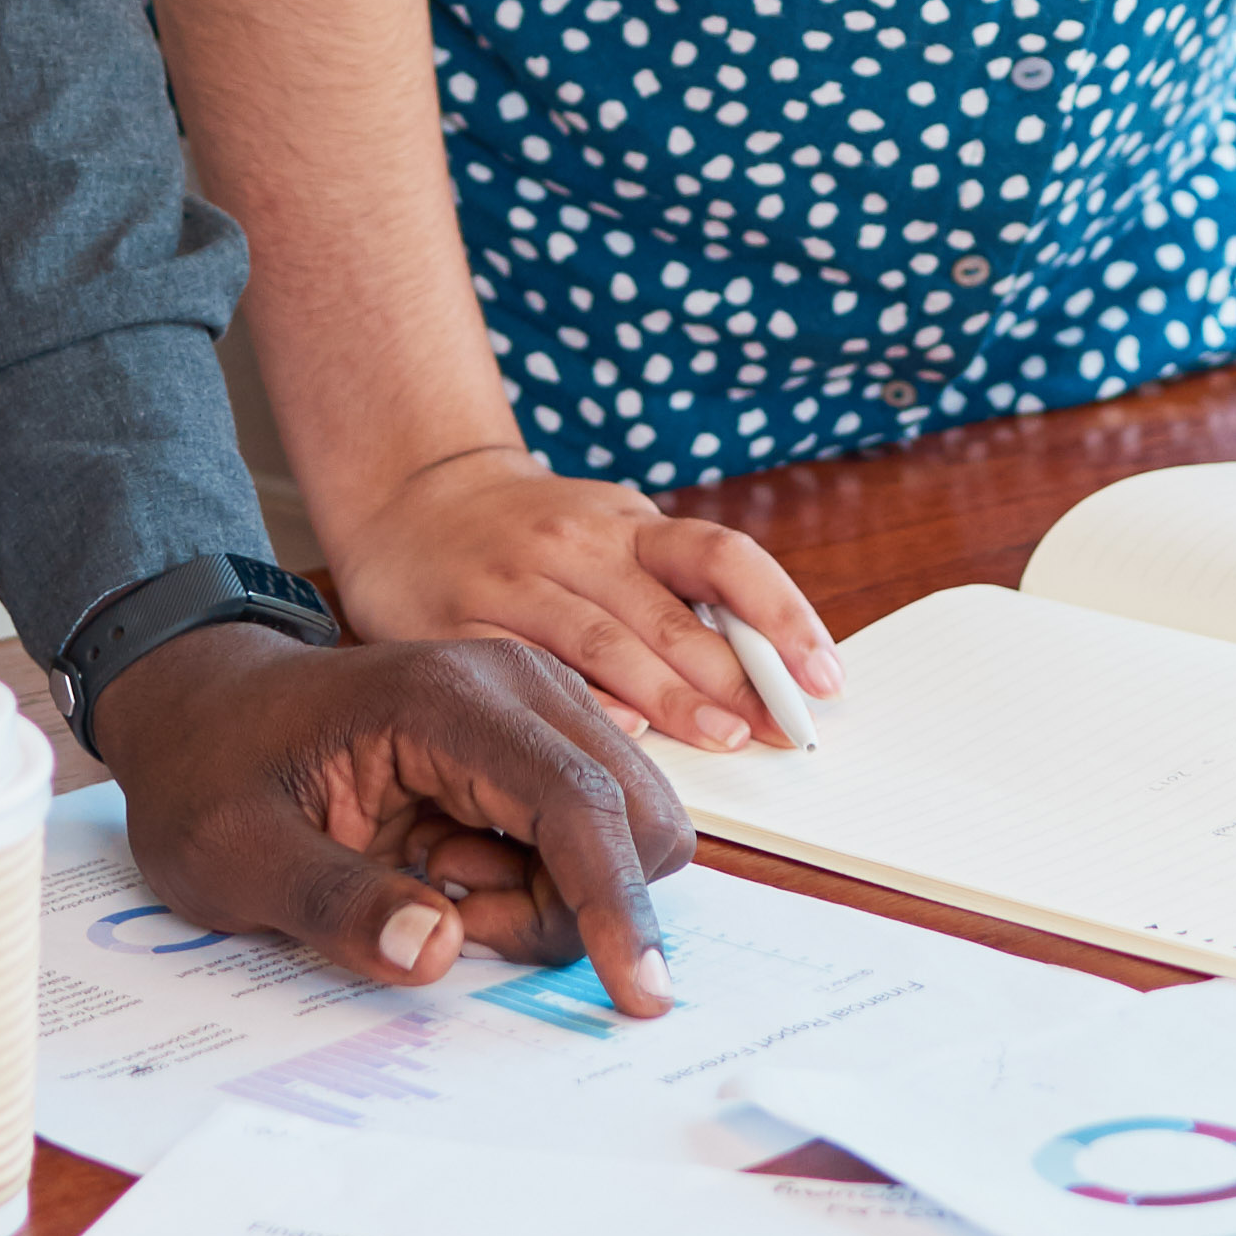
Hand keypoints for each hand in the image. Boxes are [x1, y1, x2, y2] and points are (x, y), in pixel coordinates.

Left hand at [103, 617, 696, 1015]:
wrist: (201, 717)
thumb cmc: (212, 779)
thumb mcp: (237, 857)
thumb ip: (334, 906)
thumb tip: (438, 950)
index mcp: (444, 700)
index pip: (574, 800)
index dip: (614, 902)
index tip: (639, 995)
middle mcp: (515, 684)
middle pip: (630, 814)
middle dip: (573, 903)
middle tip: (453, 914)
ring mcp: (534, 704)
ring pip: (624, 826)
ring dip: (555, 893)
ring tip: (436, 883)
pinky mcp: (536, 738)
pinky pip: (593, 829)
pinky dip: (544, 878)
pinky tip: (449, 867)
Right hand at [323, 446, 848, 748]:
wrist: (412, 496)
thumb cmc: (534, 533)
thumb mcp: (610, 535)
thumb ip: (672, 594)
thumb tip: (767, 673)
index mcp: (626, 523)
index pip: (722, 557)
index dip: (782, 613)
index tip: (823, 674)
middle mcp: (575, 545)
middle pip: (668, 614)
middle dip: (734, 678)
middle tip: (780, 730)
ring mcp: (513, 581)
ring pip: (603, 643)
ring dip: (671, 697)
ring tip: (723, 739)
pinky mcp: (455, 622)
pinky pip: (524, 669)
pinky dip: (575, 702)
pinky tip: (617, 736)